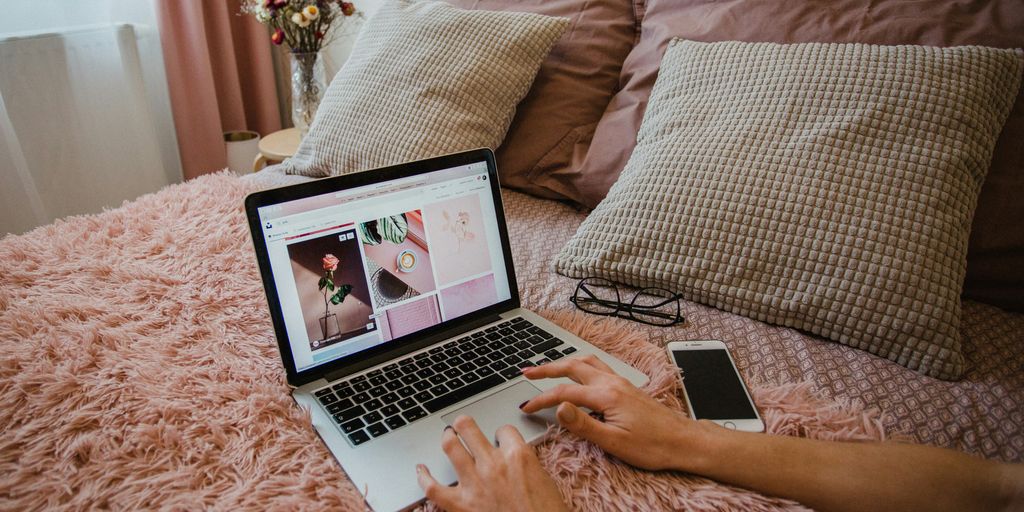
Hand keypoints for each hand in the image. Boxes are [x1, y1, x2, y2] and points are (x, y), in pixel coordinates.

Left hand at [416, 415, 568, 511]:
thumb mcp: (544, 481)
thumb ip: (525, 465)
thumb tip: (514, 461)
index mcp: (519, 456)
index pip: (503, 430)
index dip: (501, 434)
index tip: (500, 440)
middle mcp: (493, 464)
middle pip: (469, 428)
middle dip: (464, 425)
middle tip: (463, 426)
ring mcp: (474, 483)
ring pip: (450, 446)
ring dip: (447, 438)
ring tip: (447, 437)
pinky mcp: (460, 505)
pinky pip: (432, 487)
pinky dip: (423, 476)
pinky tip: (421, 470)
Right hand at [521, 355, 703, 471]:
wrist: (683, 441)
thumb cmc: (652, 446)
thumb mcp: (613, 441)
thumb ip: (583, 423)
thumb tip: (559, 406)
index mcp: (606, 395)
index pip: (564, 393)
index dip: (541, 399)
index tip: (526, 407)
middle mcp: (613, 383)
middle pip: (572, 367)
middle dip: (547, 369)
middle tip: (527, 373)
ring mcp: (621, 382)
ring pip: (587, 363)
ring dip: (564, 363)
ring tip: (548, 368)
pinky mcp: (627, 387)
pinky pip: (599, 367)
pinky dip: (581, 365)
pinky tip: (580, 373)